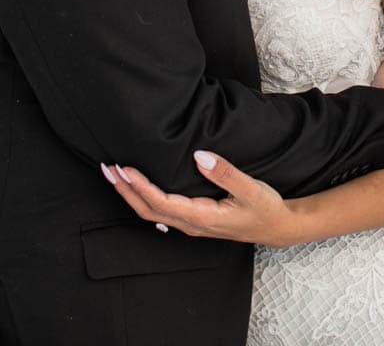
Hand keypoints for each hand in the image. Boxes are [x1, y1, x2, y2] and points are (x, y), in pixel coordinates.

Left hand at [100, 151, 302, 247]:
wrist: (276, 228)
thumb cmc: (265, 209)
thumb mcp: (252, 189)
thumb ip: (226, 173)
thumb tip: (200, 156)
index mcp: (203, 217)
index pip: (163, 203)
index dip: (141, 187)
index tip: (125, 169)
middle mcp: (191, 224)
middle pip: (148, 211)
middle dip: (125, 190)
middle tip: (107, 168)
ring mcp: (190, 224)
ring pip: (152, 212)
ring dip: (131, 194)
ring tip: (114, 174)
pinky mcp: (192, 219)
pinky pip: (160, 211)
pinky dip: (143, 197)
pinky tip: (137, 186)